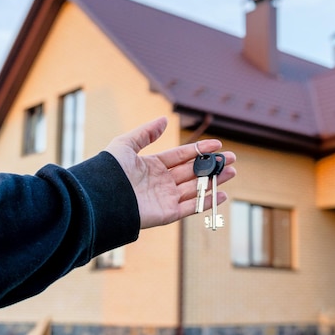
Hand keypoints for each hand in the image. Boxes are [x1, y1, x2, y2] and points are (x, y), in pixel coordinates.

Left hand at [104, 117, 236, 227]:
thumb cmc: (109, 171)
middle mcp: (161, 182)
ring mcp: (165, 198)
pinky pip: (191, 207)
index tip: (217, 144)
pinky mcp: (167, 214)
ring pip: (196, 188)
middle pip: (192, 172)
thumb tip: (164, 120)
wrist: (101, 199)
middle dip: (213, 165)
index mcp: (153, 166)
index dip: (199, 150)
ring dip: (215, 180)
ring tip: (232, 171)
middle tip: (232, 158)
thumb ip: (145, 133)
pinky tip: (222, 193)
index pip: (181, 156)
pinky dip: (207, 201)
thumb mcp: (125, 145)